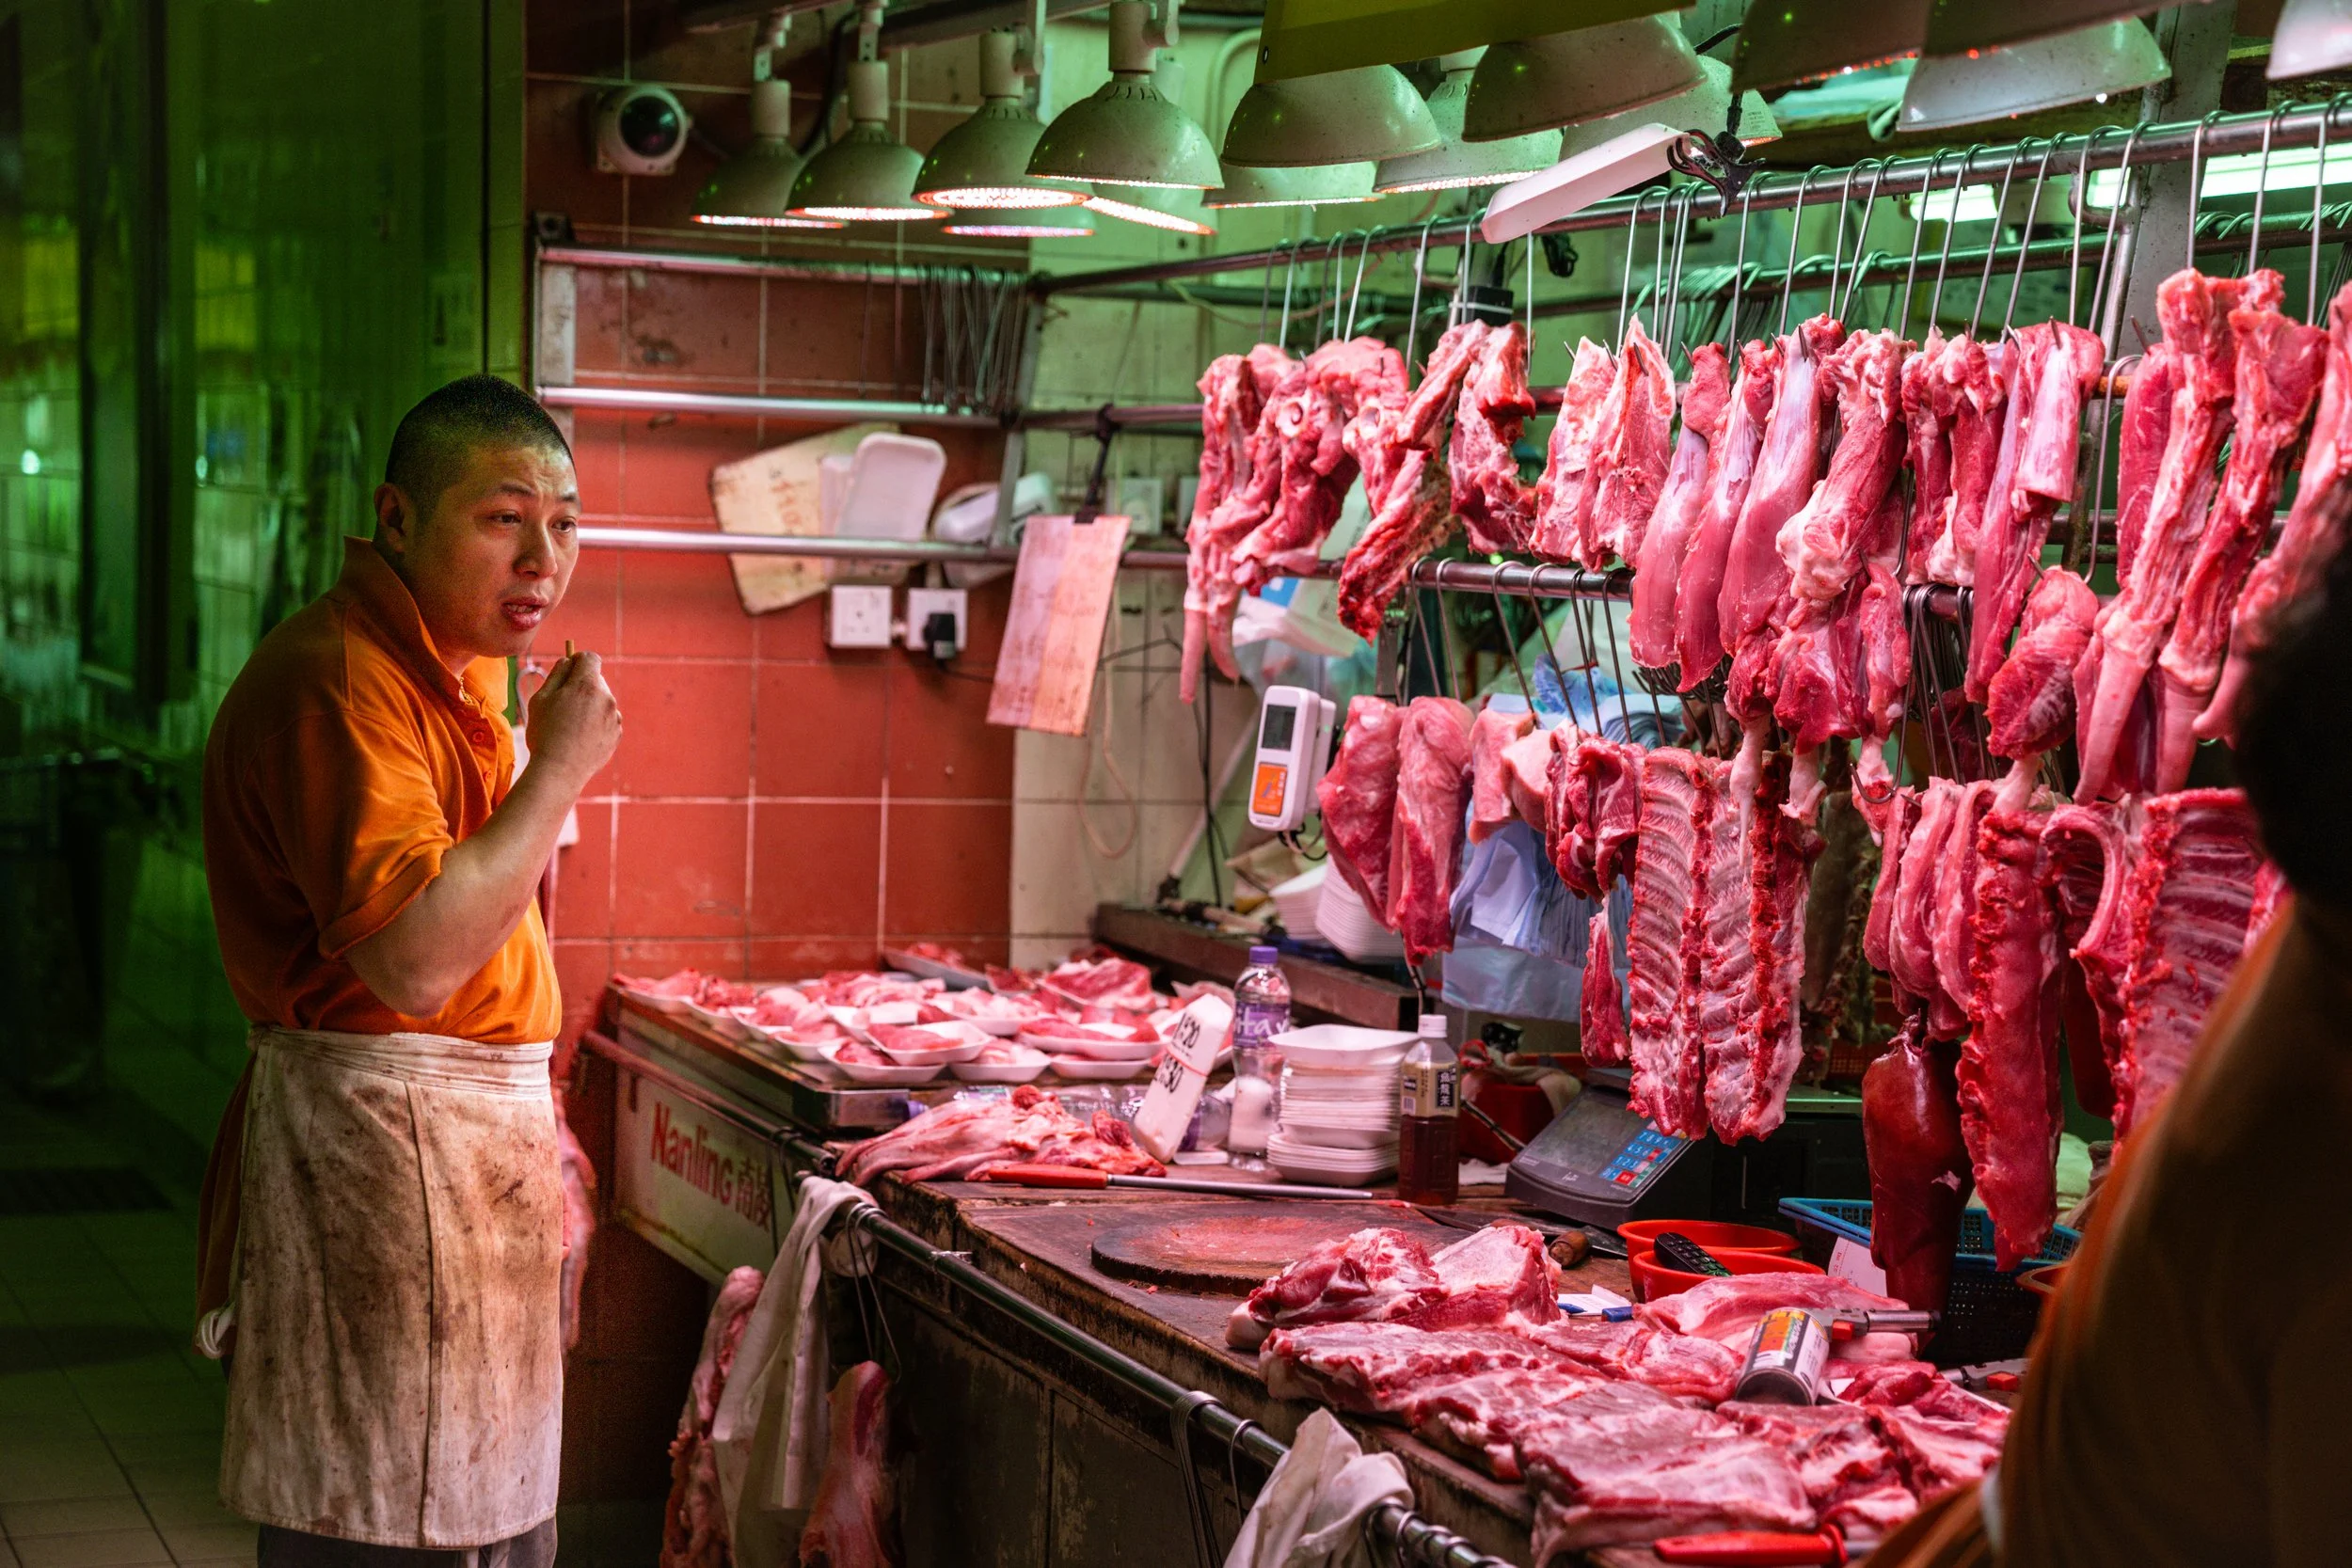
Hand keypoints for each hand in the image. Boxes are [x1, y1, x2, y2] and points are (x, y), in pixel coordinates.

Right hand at [526, 650, 621, 787]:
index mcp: (587, 685)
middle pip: (597, 680)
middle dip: (582, 685)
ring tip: (570, 725)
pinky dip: (596, 724)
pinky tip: (580, 737)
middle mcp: (606, 698)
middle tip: (563, 703)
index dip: (578, 660)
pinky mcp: (617, 734)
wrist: (559, 770)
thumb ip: (556, 675)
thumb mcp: (541, 699)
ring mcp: (614, 717)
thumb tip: (568, 661)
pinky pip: (606, 720)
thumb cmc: (545, 733)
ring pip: (601, 702)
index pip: (590, 658)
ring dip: (590, 706)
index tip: (569, 669)